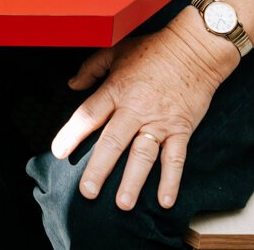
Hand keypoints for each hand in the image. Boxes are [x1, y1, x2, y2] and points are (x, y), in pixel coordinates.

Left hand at [49, 12, 237, 210]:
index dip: (72, 134)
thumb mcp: (116, 51)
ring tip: (123, 203)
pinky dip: (171, 180)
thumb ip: (91, 68)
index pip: (89, 115)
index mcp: (116, 90)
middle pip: (113, 142)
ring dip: (133, 181)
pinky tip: (164, 200)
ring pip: (143, 155)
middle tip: (87, 192)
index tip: (58, 152)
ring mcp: (159, 121)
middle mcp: (135, 109)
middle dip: (99, 169)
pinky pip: (175, 158)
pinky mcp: (181, 129)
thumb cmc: (154, 49)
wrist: (195, 48)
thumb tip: (72, 84)